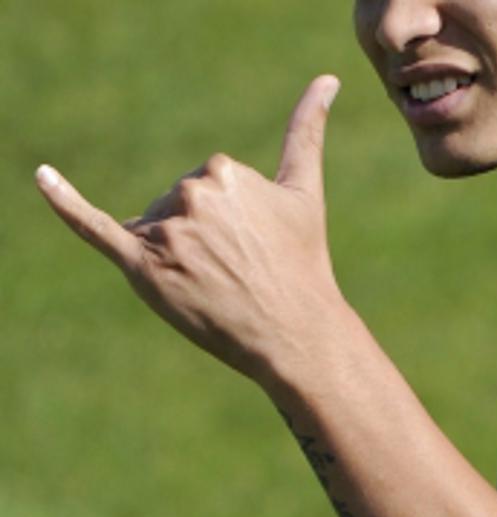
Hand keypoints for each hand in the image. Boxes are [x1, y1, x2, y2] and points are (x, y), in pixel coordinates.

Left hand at [36, 75, 344, 382]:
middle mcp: (190, 195)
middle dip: (200, 235)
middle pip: (175, 204)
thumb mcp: (305, 191)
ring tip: (214, 284)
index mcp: (223, 171)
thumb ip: (307, 131)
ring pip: (152, 228)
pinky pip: (93, 226)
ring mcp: (165, 232)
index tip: (257, 246)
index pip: (205, 184)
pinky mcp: (142, 266)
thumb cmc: (303, 263)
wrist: (295, 331)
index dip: (230, 219)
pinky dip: (63, 201)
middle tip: (239, 271)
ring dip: (174, 253)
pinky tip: (42, 176)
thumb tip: (328, 78)